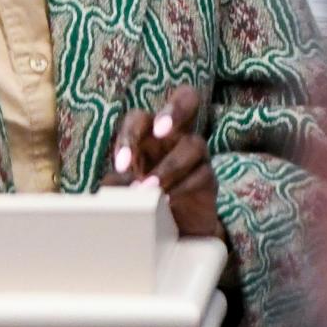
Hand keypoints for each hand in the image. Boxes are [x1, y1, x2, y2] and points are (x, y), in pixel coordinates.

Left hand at [102, 85, 225, 241]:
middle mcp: (175, 133)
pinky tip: (167, 200)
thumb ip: (118, 181)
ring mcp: (196, 153)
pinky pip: (202, 174)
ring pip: (192, 145)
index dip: (130, 136)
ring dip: (169, 166)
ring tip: (150, 187)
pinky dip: (183, 186)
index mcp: (149, 130)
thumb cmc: (143, 196)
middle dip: (175, 110)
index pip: (140, 118)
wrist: (170, 227)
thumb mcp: (125, 187)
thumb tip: (117, 181)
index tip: (120, 166)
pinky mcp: (208, 177)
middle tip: (159, 130)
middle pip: (186, 99)